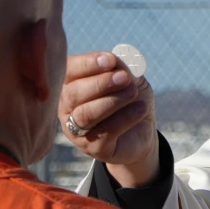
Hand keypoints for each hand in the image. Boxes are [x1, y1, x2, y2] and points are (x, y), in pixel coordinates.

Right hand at [57, 52, 158, 184]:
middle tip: (125, 77)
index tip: (110, 59)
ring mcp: (77, 130)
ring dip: (112, 101)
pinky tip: (141, 109)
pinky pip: (105, 132)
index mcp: (71, 85)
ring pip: (86, 114)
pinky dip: (125, 118)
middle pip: (73, 94)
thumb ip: (121, 68)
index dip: (88, 64)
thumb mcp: (129, 79)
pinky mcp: (93, 148)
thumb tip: (115, 61)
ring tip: (133, 92)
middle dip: (100, 83)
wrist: (142, 130)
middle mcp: (67, 108)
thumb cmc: (129, 99)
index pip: (69, 71)